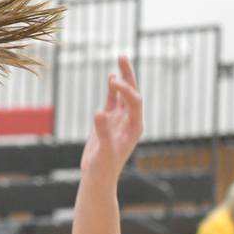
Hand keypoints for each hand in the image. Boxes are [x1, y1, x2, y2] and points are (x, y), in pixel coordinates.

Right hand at [80, 56, 143, 184]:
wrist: (98, 177)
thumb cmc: (104, 167)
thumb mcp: (104, 150)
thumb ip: (102, 131)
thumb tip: (99, 112)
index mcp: (135, 127)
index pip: (134, 102)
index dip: (126, 90)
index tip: (114, 81)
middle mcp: (130, 120)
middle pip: (133, 93)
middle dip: (129, 76)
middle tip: (123, 56)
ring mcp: (120, 120)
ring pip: (123, 94)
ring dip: (122, 78)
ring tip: (121, 59)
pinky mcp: (109, 121)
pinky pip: (113, 101)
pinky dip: (113, 89)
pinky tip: (111, 78)